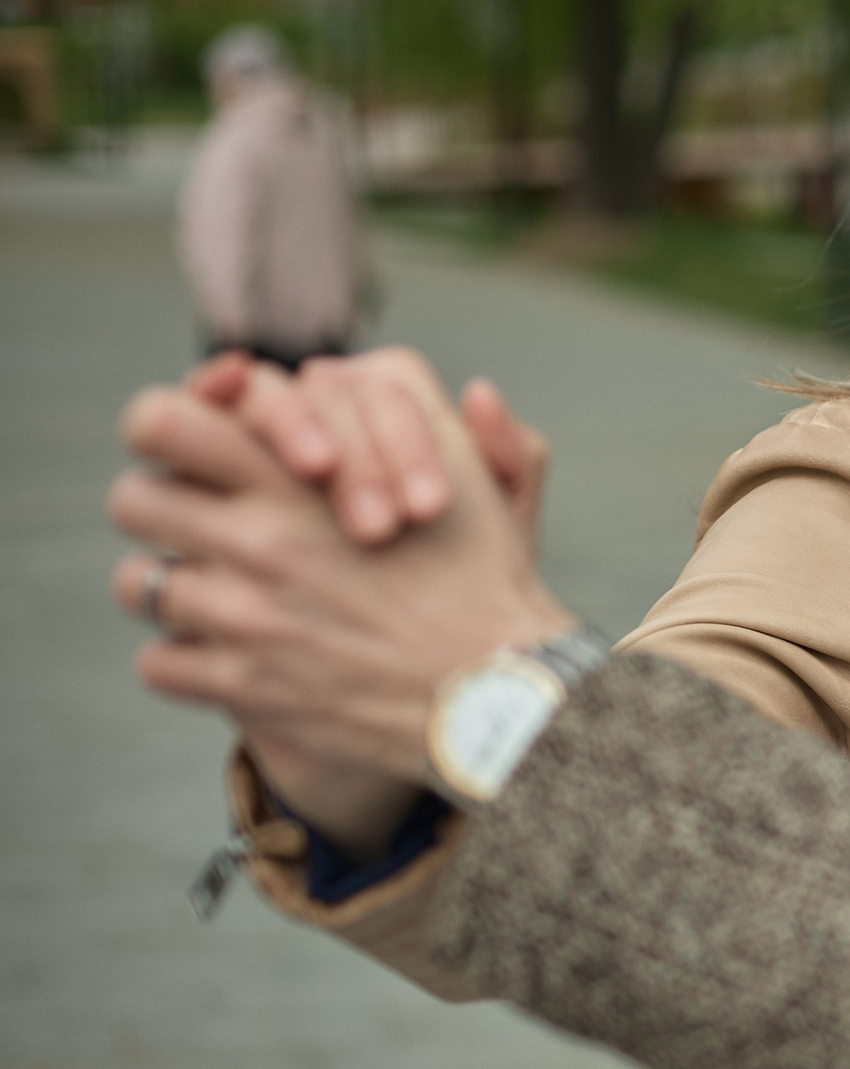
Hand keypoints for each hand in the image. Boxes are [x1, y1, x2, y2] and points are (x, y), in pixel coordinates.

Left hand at [109, 359, 577, 793]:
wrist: (497, 696)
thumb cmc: (487, 582)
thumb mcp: (471, 472)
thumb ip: (424, 406)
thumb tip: (401, 372)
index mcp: (299, 478)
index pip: (160, 419)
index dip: (166, 427)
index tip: (195, 450)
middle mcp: (258, 539)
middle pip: (134, 498)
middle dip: (162, 509)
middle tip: (198, 525)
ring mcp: (243, 615)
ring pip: (137, 584)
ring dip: (171, 587)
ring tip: (216, 597)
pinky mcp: (241, 685)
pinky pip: (157, 664)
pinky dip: (187, 664)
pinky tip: (231, 660)